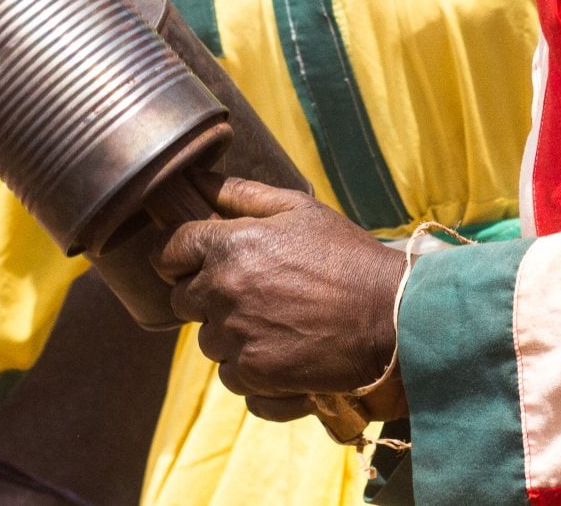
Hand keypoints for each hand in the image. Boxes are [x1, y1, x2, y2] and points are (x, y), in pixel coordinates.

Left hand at [155, 178, 405, 409]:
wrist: (394, 317)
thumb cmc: (347, 257)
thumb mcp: (298, 210)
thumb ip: (240, 194)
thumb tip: (196, 181)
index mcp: (229, 247)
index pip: (167, 252)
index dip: (179, 255)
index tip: (193, 259)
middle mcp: (224, 294)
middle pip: (183, 301)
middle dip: (207, 295)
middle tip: (251, 290)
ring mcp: (238, 341)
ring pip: (209, 342)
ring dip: (231, 335)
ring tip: (276, 322)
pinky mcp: (256, 379)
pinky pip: (233, 379)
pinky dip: (252, 371)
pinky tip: (285, 354)